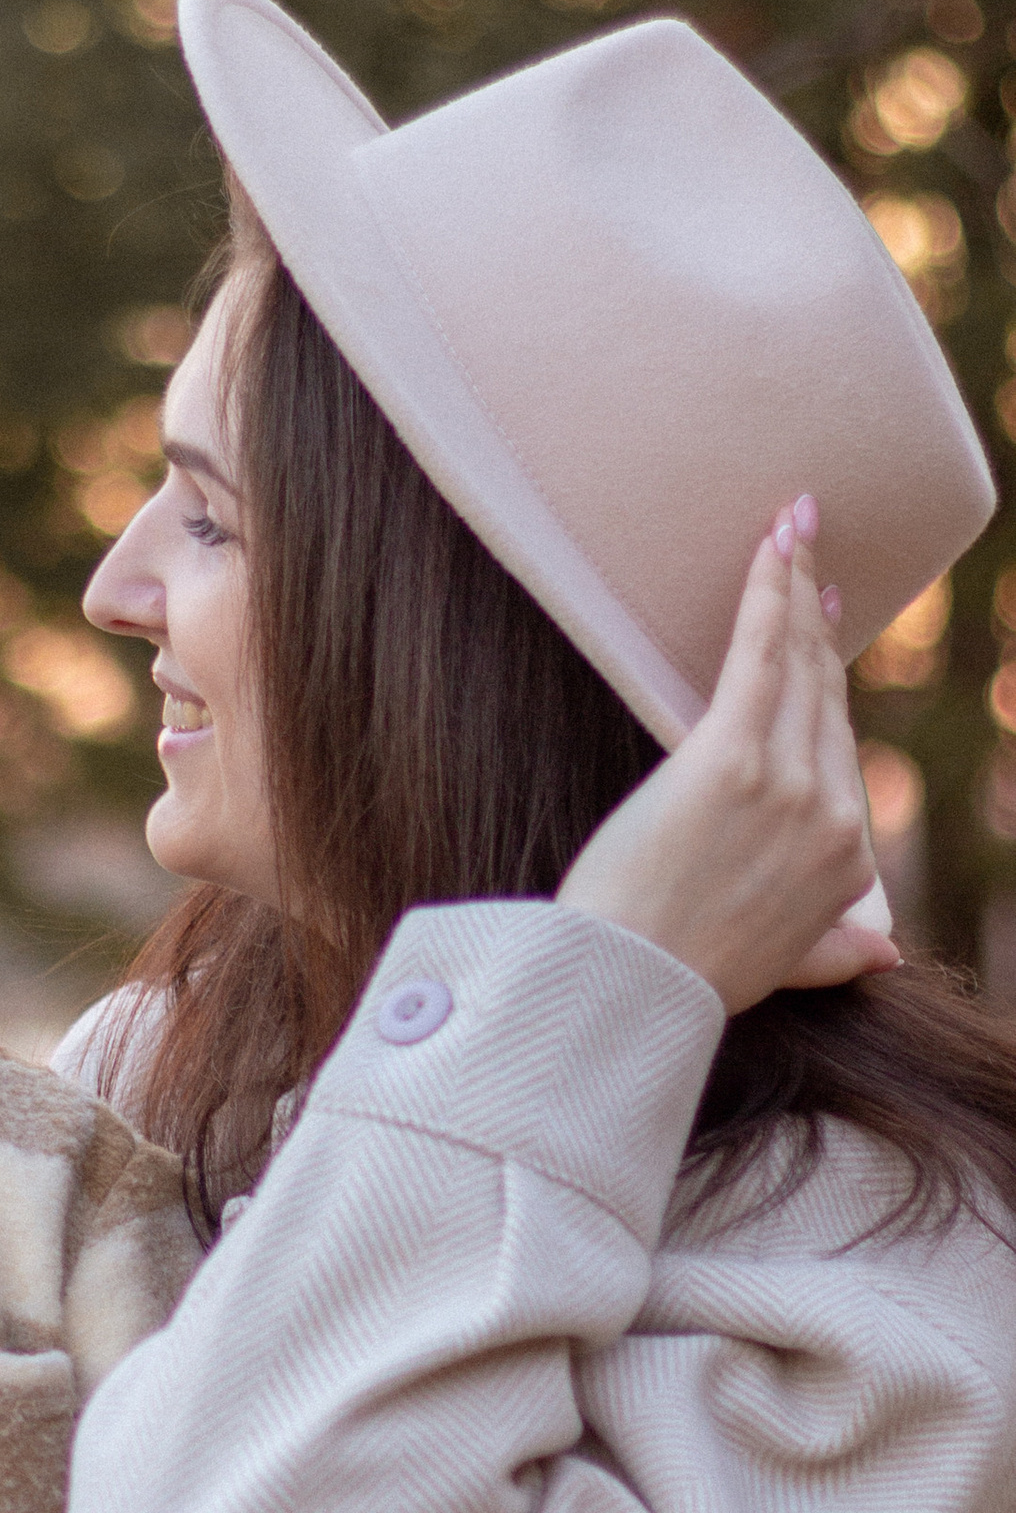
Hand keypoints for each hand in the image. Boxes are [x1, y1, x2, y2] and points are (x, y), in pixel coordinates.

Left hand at [556, 498, 899, 1012]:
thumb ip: (835, 954)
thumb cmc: (686, 978)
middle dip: (818, 618)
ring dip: (796, 585)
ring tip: (793, 527)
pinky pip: (760, 655)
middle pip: (825, 695)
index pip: (842, 750)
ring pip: (799, 664)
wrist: (628, 985)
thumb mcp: (782, 969)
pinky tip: (773, 547)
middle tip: (810, 557)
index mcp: (847, 863)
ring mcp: (788, 782)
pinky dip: (769, 593)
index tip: (826, 634)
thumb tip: (885, 957)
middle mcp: (832, 816)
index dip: (833, 684)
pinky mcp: (732, 755)